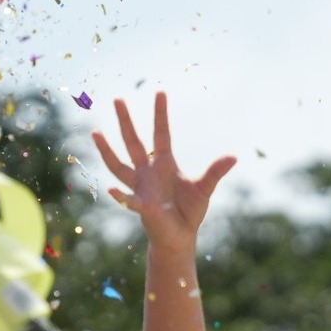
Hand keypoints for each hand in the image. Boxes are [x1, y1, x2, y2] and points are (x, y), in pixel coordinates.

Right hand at [90, 91, 235, 248]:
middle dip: (126, 121)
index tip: (160, 92)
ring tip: (96, 132)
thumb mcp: (204, 189)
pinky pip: (129, 200)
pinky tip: (112, 190)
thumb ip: (215, 172)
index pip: (161, 133)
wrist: (180, 237)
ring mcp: (141, 188)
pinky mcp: (142, 206)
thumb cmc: (189, 211)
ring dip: (107, 151)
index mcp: (164, 163)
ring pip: (119, 166)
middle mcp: (148, 172)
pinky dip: (121, 197)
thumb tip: (234, 157)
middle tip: (117, 98)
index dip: (161, 114)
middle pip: (134, 142)